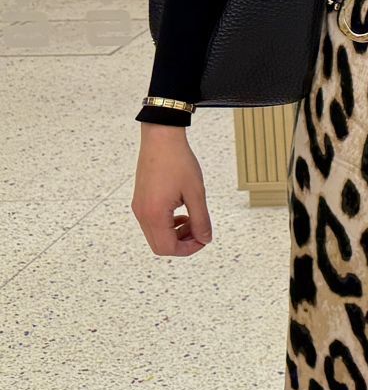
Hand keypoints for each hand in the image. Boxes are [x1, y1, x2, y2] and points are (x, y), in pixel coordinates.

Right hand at [132, 124, 212, 256]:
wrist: (161, 139)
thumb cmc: (177, 162)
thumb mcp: (196, 193)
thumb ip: (201, 219)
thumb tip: (205, 239)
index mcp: (155, 215)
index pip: (167, 248)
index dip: (188, 249)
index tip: (203, 239)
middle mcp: (142, 214)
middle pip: (160, 246)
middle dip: (182, 243)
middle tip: (199, 230)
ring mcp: (139, 208)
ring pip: (156, 235)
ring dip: (176, 233)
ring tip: (192, 218)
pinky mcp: (140, 201)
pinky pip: (152, 223)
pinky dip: (168, 224)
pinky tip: (182, 211)